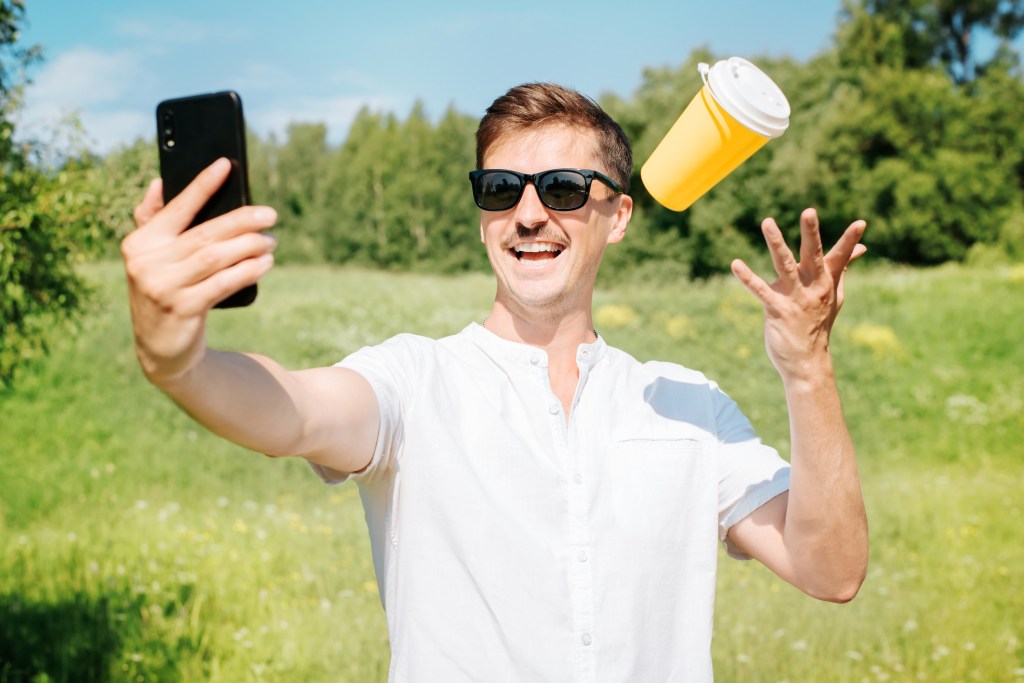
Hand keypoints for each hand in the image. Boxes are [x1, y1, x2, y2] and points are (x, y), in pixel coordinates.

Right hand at [121, 158, 277, 383]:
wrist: (161, 348)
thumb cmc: (165, 290)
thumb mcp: (152, 259)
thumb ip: (152, 221)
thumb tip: (158, 182)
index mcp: (139, 243)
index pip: (176, 208)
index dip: (202, 185)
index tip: (225, 164)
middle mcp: (146, 263)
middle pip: (205, 234)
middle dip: (241, 221)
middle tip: (270, 214)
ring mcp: (162, 287)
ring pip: (216, 257)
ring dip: (250, 246)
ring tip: (271, 241)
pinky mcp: (182, 309)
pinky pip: (223, 283)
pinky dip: (247, 271)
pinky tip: (265, 263)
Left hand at [730, 208, 865, 385]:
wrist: (808, 361)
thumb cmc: (818, 323)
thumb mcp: (834, 295)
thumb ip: (842, 269)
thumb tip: (860, 249)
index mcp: (826, 282)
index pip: (841, 257)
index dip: (850, 241)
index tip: (862, 222)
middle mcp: (813, 288)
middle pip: (813, 255)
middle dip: (811, 233)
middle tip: (809, 211)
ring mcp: (795, 299)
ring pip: (785, 266)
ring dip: (776, 244)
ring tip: (767, 222)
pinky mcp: (777, 310)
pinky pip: (761, 291)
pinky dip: (748, 278)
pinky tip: (736, 264)